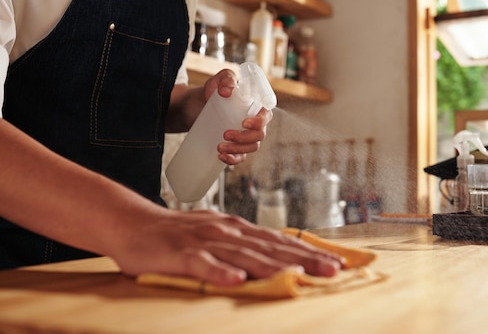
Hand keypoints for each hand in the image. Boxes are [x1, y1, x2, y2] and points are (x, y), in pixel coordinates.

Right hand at [114, 208, 343, 285]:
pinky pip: (202, 265)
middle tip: (333, 271)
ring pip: (245, 255)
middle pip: (270, 247)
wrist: (134, 223)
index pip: (278, 241)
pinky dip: (219, 272)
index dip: (307, 251)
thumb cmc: (178, 234)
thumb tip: (274, 258)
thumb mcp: (216, 236)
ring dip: (275, 267)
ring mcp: (205, 241)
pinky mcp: (181, 253)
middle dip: (304, 260)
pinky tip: (236, 281)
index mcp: (237, 229)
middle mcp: (226, 231)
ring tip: (302, 277)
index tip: (335, 262)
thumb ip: (242, 246)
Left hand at [204, 69, 273, 165]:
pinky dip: (233, 159)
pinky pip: (241, 157)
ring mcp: (246, 136)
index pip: (266, 116)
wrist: (196, 105)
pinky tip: (222, 156)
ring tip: (219, 146)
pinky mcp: (236, 146)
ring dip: (237, 149)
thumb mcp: (218, 80)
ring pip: (251, 147)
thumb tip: (227, 91)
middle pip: (260, 135)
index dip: (259, 122)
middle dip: (244, 138)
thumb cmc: (213, 91)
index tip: (244, 123)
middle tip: (225, 134)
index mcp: (256, 106)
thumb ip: (226, 78)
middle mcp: (255, 123)